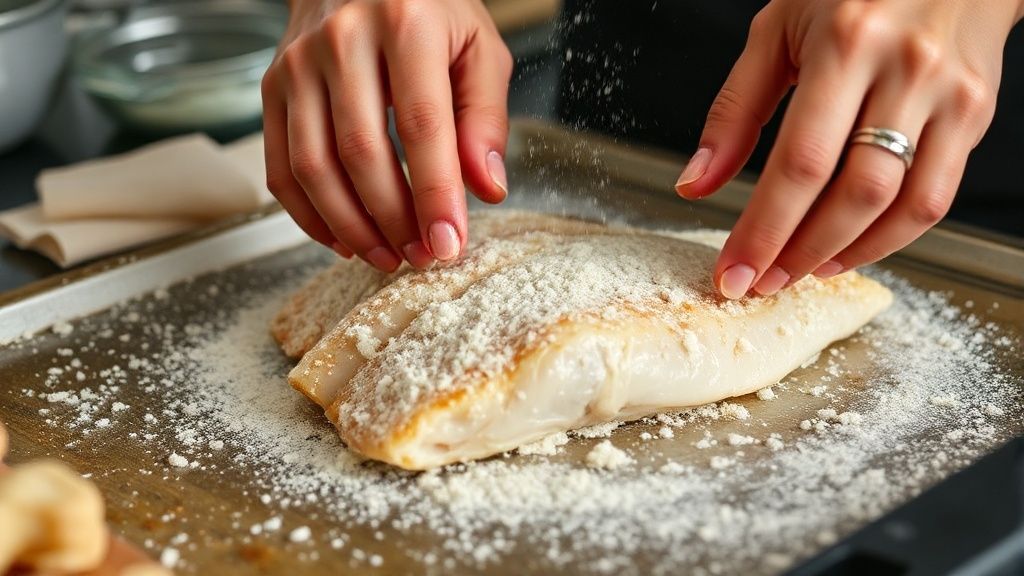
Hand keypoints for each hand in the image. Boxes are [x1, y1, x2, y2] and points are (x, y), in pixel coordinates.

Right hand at [262, 0, 512, 270]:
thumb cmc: (429, 12)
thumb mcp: (478, 48)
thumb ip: (486, 118)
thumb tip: (486, 188)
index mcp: (405, 23)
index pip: (421, 125)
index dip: (434, 194)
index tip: (449, 244)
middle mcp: (342, 39)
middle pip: (361, 152)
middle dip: (394, 220)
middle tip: (423, 256)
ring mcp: (298, 64)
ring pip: (313, 166)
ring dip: (352, 226)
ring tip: (388, 256)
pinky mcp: (272, 87)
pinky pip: (280, 168)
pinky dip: (310, 215)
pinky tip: (345, 238)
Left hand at [675, 0, 1022, 297]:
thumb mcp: (776, 29)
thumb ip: (735, 109)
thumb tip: (696, 183)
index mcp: (848, 43)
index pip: (799, 163)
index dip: (763, 229)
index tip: (732, 272)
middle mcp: (906, 70)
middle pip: (853, 193)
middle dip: (799, 253)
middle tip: (760, 283)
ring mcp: (950, 96)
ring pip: (901, 205)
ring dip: (845, 254)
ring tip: (800, 273)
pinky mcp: (976, 113)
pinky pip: (936, 197)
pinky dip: (890, 237)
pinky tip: (849, 249)